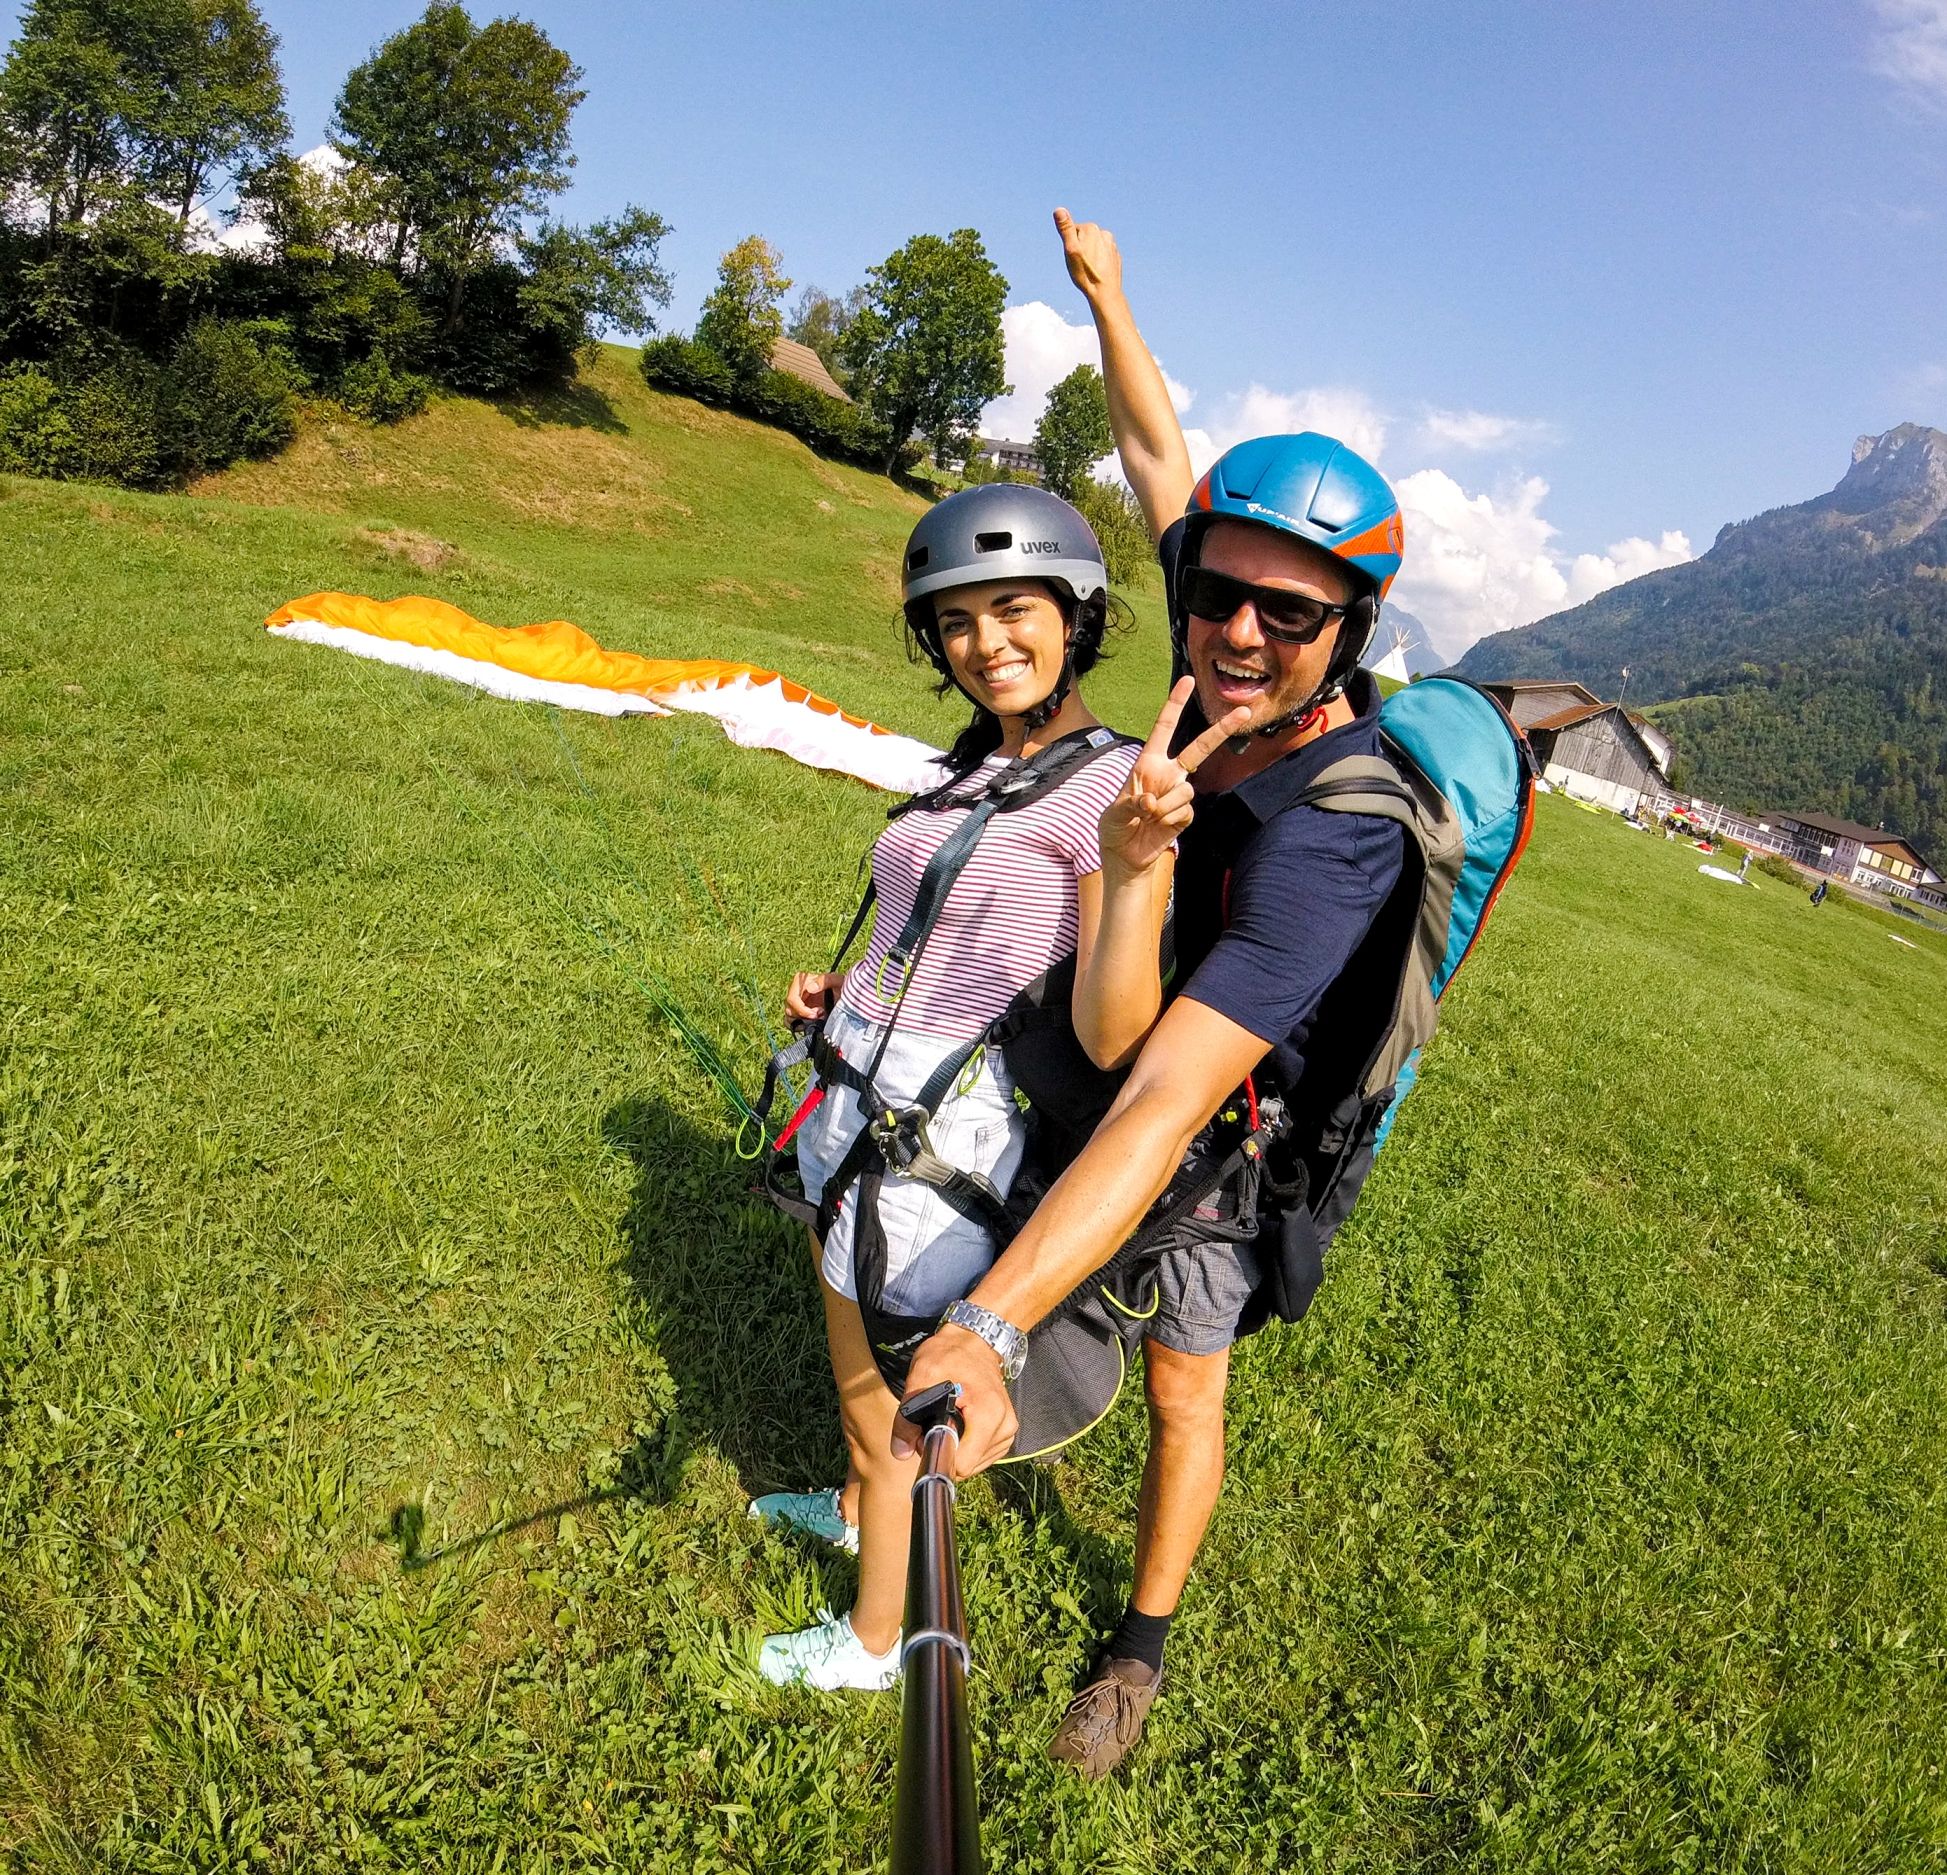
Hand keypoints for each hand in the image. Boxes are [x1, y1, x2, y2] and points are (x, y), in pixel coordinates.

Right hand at [784, 969, 843, 1023]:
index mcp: (801, 981)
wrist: (848, 997)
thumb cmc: (842, 986)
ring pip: (789, 1017)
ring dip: (804, 1020)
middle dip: (804, 1016)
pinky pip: (792, 1023)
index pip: (792, 999)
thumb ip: (824, 981)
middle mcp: (797, 991)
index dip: (801, 1009)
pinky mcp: (800, 1012)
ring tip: (819, 1017)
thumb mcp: (837, 981)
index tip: (815, 1014)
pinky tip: (814, 1022)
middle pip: (789, 1009)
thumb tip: (809, 988)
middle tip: (819, 1015)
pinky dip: (801, 1025)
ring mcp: (798, 1003)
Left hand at [891, 1325, 1016, 1475]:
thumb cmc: (950, 1355)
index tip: (928, 1434)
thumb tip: (900, 1452)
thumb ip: (907, 1416)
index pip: (963, 1464)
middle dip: (947, 1450)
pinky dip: (967, 1446)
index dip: (939, 1454)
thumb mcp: (921, 1376)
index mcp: (989, 1414)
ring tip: (948, 1419)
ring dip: (957, 1448)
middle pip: (967, 1465)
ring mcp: (1008, 1430)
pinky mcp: (1006, 1432)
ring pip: (973, 1463)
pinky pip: (981, 1455)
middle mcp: (1004, 1426)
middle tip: (935, 1421)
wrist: (973, 1342)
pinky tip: (959, 1425)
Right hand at [1054, 206, 1121, 304]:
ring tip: (1088, 270)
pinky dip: (1098, 263)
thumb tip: (1059, 210)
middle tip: (1080, 266)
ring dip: (1089, 257)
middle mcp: (1104, 233)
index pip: (1072, 233)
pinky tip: (1096, 273)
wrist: (1105, 292)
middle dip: (1079, 250)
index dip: (1069, 247)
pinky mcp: (1115, 257)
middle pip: (1083, 239)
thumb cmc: (1085, 273)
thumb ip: (1065, 229)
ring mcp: (1111, 245)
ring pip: (1093, 248)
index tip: (1073, 258)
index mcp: (1091, 228)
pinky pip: (1102, 257)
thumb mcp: (1071, 250)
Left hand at [1099, 677, 1251, 876]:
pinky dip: (1169, 821)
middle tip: (1245, 710)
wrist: (1125, 855)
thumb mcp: (1114, 813)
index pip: (1164, 729)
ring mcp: (1179, 793)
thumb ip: (1131, 804)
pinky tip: (1158, 827)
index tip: (1187, 680)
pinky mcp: (1185, 814)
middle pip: (1199, 747)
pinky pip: (1185, 811)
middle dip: (1222, 730)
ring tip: (1148, 817)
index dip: (1175, 704)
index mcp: (1147, 763)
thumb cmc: (1114, 827)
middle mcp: (1167, 774)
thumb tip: (1152, 802)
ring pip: (1185, 790)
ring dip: (1165, 806)